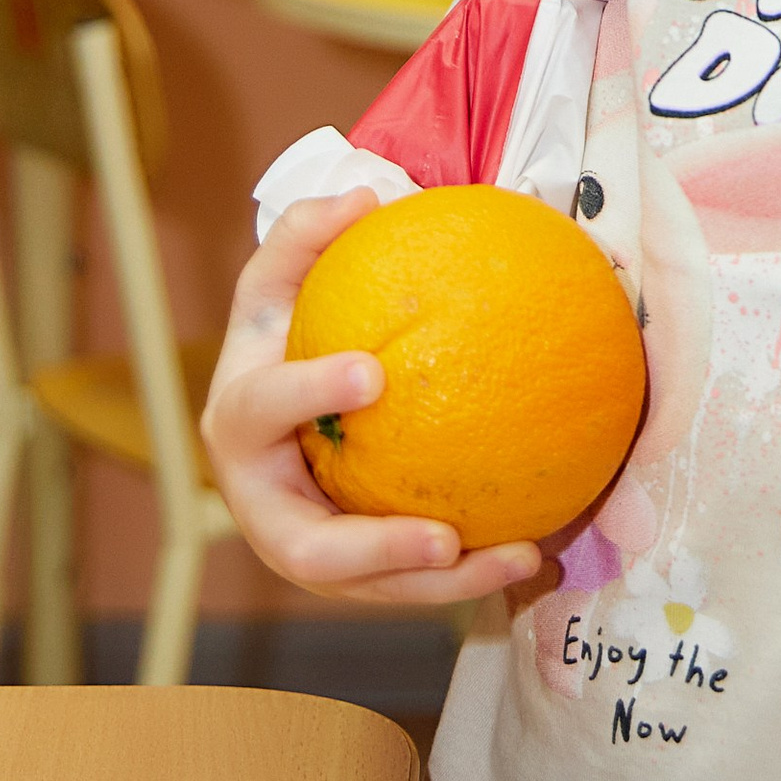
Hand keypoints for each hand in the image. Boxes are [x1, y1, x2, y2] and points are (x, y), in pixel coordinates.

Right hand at [200, 187, 539, 605]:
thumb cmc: (284, 334)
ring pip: (370, 588)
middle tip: (444, 535)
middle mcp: (261, 501)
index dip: (309, 392)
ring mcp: (304, 547)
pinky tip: (542, 553)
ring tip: (520, 558)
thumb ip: (308, 233)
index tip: (374, 373)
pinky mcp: (350, 575)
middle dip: (373, 551)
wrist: (279, 410)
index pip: (262, 409)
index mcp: (238, 421)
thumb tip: (367, 193)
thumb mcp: (281, 281)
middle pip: (305, 549)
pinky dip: (472, 579)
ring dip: (443, 586)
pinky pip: (410, 587)